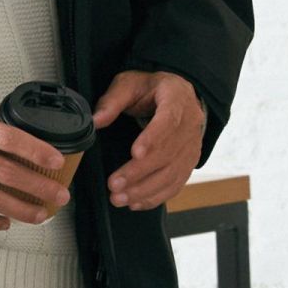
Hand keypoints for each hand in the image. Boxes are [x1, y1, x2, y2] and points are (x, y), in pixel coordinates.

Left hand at [92, 69, 205, 210]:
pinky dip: (156, 196)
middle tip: (114, 184)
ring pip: (172, 173)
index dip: (153, 138)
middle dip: (140, 172)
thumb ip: (112, 100)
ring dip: (145, 190)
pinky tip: (136, 203)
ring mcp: (192, 146)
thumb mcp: (129, 84)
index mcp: (177, 98)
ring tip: (120, 198)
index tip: (135, 154)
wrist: (178, 94)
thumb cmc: (151, 89)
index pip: (169, 120)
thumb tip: (95, 121)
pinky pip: (176, 184)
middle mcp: (190, 124)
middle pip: (168, 153)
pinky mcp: (189, 163)